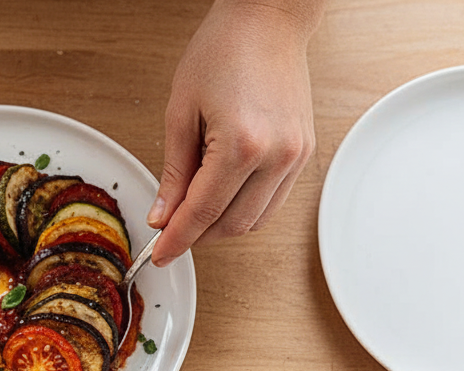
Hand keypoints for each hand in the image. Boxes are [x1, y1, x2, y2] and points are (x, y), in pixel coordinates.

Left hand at [149, 0, 323, 265]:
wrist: (269, 19)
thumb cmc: (225, 49)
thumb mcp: (181, 111)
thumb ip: (174, 171)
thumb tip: (164, 215)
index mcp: (242, 144)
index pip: (203, 212)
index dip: (177, 239)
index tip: (159, 254)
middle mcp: (276, 155)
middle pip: (232, 224)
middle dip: (198, 236)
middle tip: (171, 232)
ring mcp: (295, 156)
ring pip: (256, 220)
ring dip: (222, 227)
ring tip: (194, 214)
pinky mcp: (304, 153)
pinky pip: (273, 201)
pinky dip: (245, 209)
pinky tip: (223, 198)